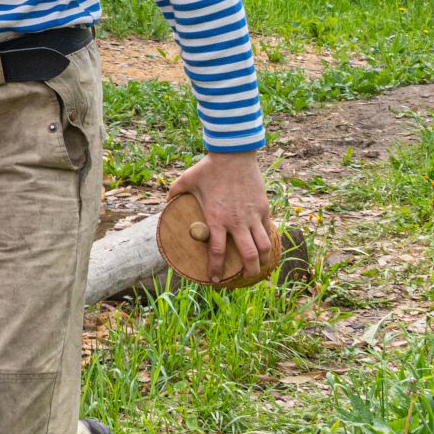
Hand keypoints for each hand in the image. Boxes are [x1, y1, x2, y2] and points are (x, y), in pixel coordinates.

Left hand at [166, 151, 272, 282]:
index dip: (216, 268)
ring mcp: (253, 215)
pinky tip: (264, 246)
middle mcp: (237, 221)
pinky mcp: (263, 208)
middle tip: (243, 278)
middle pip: (249, 255)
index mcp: (216, 218)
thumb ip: (174, 194)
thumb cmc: (208, 168)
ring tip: (259, 267)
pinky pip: (268, 229)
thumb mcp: (185, 181)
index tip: (215, 280)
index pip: (218, 251)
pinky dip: (267, 240)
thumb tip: (165, 204)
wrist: (233, 154)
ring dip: (263, 260)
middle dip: (248, 272)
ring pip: (264, 245)